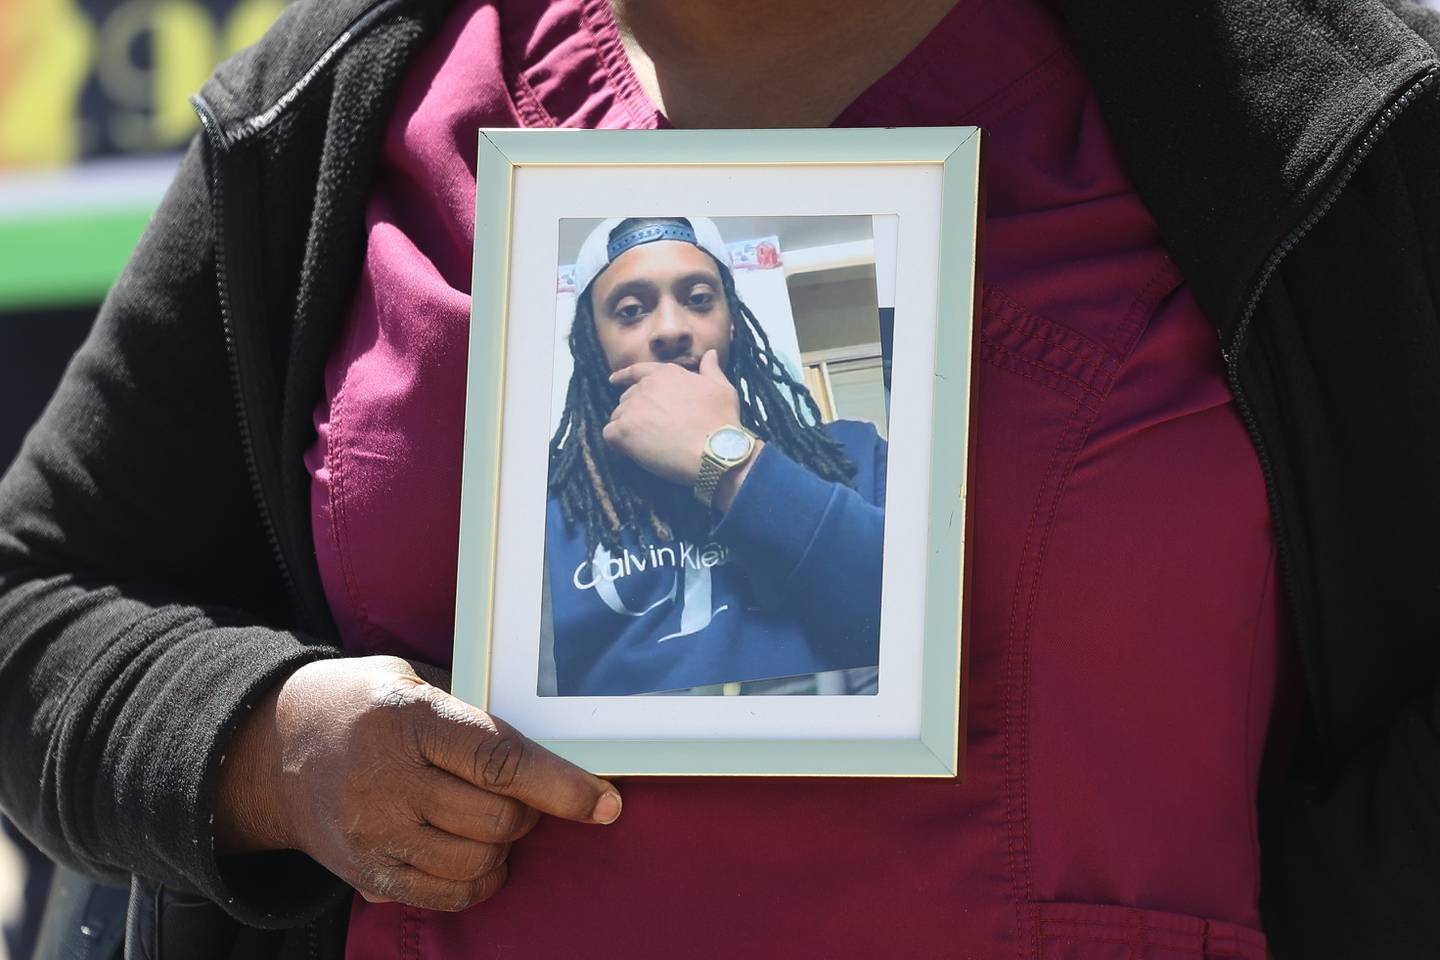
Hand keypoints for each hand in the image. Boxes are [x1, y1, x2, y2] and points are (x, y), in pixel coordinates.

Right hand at [215, 656, 620, 911]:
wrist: (269, 748)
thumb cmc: (359, 704)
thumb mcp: (410, 678)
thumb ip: (470, 711)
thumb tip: (549, 748)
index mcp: (408, 720)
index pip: (500, 760)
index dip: (561, 786)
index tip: (606, 802)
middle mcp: (387, 780)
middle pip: (496, 818)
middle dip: (529, 812)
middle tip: (519, 794)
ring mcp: (373, 833)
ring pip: (477, 863)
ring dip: (503, 847)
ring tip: (492, 821)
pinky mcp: (365, 873)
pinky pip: (445, 896)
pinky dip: (477, 881)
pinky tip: (474, 855)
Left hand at [604, 349, 740, 485]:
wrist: (715, 450)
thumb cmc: (721, 421)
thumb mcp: (722, 388)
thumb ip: (710, 369)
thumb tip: (710, 354)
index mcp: (665, 374)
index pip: (637, 371)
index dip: (623, 377)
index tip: (614, 381)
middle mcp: (645, 387)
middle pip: (627, 398)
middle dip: (634, 412)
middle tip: (648, 430)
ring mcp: (632, 408)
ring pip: (618, 416)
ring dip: (628, 429)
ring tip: (646, 444)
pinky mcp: (623, 431)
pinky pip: (609, 435)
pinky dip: (618, 444)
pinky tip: (633, 452)